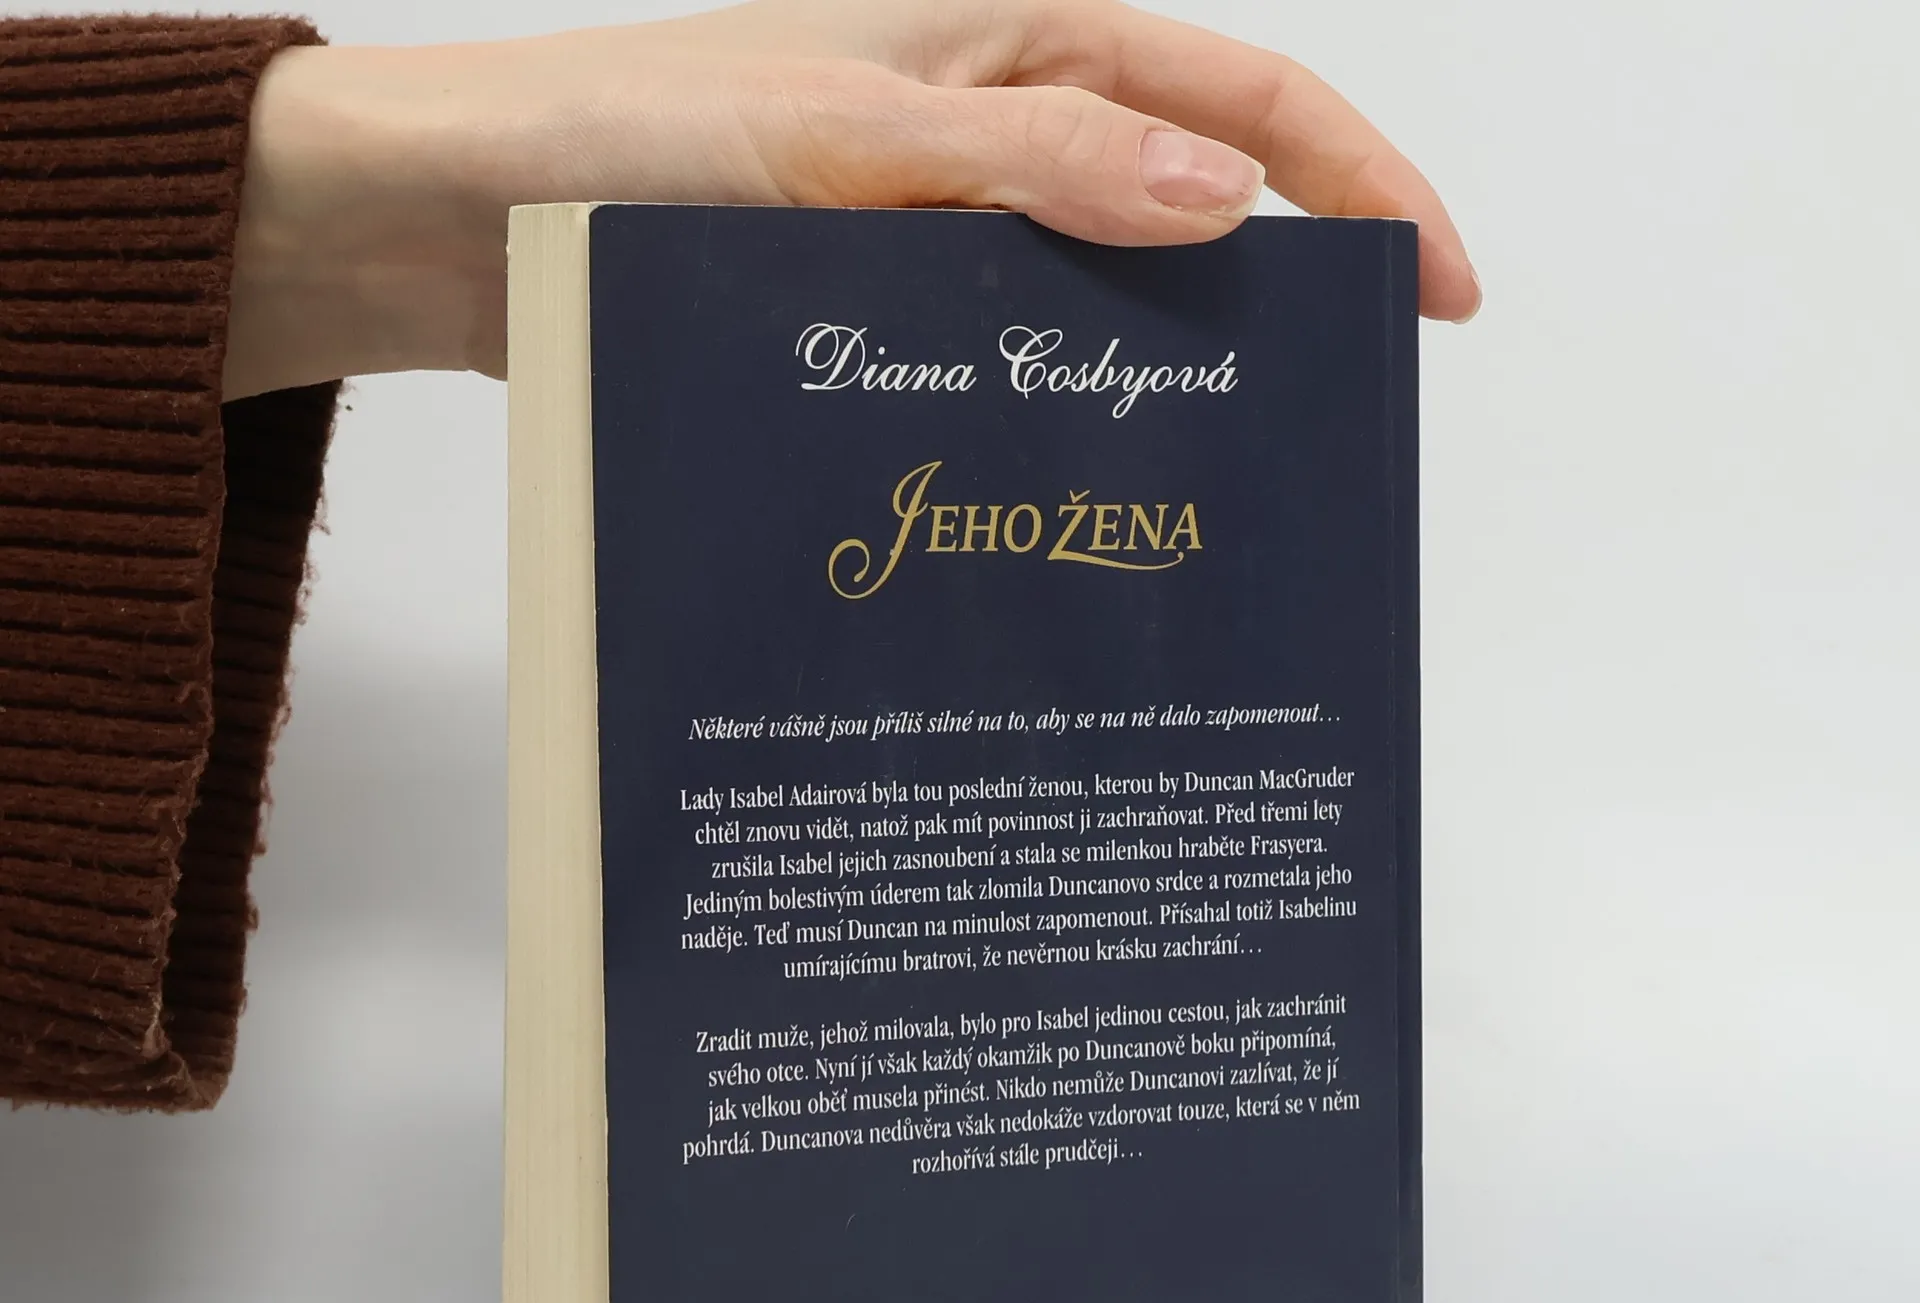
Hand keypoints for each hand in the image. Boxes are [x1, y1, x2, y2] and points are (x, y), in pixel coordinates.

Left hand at [225, 0, 1478, 399]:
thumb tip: (1227, 209)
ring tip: (1208, 484)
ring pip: (1095, 303)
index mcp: (1011, 40)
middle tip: (1327, 424)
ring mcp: (935, 232)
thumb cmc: (622, 138)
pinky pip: (999, 362)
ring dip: (1153, 380)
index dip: (1361, 183)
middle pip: (1189, 205)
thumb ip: (1036, 166)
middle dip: (1277, 298)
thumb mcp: (846, 138)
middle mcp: (988, 132)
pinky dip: (1042, 419)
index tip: (1436, 291)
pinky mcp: (879, 318)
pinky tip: (1060, 490)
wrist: (456, 225)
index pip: (1239, 101)